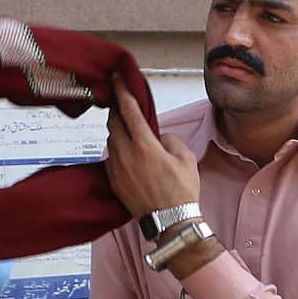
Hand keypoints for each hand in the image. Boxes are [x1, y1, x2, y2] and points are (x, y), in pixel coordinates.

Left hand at [105, 74, 200, 217]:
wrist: (170, 220)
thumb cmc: (181, 191)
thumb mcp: (186, 159)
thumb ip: (171, 141)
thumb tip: (159, 138)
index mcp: (145, 145)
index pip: (129, 111)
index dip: (122, 91)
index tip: (116, 78)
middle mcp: (126, 153)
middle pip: (114, 122)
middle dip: (118, 111)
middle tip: (123, 105)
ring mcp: (116, 167)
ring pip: (111, 140)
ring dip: (119, 133)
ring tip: (131, 135)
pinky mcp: (113, 179)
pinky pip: (111, 157)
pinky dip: (118, 151)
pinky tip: (129, 156)